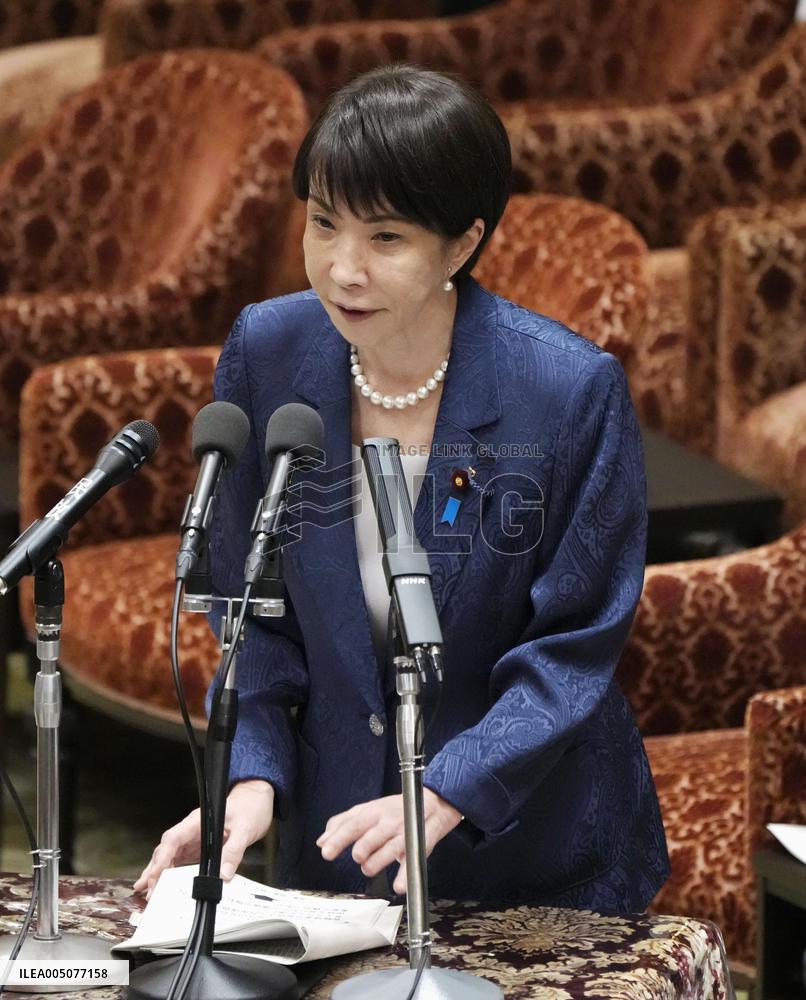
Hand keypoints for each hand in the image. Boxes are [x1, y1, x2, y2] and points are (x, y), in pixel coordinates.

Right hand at [133, 779, 274, 898]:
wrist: (255, 801)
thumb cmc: (249, 808)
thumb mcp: (245, 829)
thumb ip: (233, 851)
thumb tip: (223, 875)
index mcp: (198, 821)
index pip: (174, 838)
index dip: (163, 857)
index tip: (155, 875)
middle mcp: (191, 830)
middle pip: (167, 850)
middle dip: (156, 870)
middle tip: (150, 892)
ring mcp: (193, 839)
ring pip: (170, 856)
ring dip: (158, 873)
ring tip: (145, 892)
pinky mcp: (199, 848)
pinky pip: (181, 861)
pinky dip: (170, 873)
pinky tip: (161, 885)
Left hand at [316, 789, 462, 893]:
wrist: (432, 804)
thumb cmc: (394, 809)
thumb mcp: (367, 809)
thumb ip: (342, 823)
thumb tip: (322, 840)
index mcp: (373, 812)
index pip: (352, 825)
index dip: (338, 839)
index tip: (326, 852)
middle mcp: (388, 823)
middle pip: (370, 838)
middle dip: (360, 850)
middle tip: (357, 857)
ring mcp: (404, 835)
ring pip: (387, 851)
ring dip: (375, 864)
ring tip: (369, 868)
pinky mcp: (418, 847)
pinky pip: (411, 864)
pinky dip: (404, 877)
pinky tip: (398, 886)